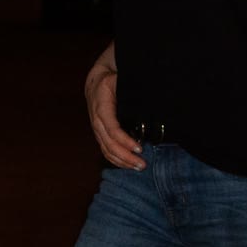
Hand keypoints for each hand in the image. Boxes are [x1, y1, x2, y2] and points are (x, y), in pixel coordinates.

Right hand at [84, 53, 143, 169]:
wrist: (95, 82)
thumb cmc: (111, 81)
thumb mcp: (119, 79)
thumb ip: (131, 89)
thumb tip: (151, 97)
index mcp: (102, 107)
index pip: (113, 129)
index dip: (125, 141)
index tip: (140, 148)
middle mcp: (97, 121)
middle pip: (109, 144)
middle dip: (126, 156)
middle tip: (143, 164)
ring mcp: (97, 130)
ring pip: (106, 150)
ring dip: (122, 161)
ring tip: (139, 167)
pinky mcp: (99, 135)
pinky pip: (106, 151)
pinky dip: (116, 160)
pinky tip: (128, 165)